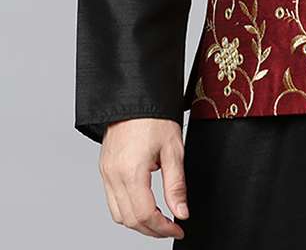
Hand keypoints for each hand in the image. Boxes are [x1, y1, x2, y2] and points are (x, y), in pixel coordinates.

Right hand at [98, 117, 188, 238]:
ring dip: (138, 222)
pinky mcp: (104, 168)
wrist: (135, 95)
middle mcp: (113, 176)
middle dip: (152, 229)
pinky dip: (127, 209)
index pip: (144, 215)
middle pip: (129, 220)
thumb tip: (182, 212)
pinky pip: (112, 200)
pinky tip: (144, 204)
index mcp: (130, 171)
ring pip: (118, 214)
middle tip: (172, 227)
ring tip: (159, 219)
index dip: (162, 228)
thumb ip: (176, 185)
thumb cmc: (155, 117)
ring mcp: (105, 173)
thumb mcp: (173, 149)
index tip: (178, 228)